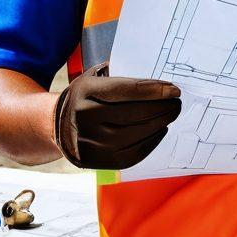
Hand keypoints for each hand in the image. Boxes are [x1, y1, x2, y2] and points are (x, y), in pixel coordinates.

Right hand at [52, 62, 181, 168]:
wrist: (60, 126)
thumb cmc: (86, 98)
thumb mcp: (94, 78)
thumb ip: (120, 75)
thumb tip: (157, 81)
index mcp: (86, 92)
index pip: (127, 90)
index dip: (154, 90)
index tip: (174, 89)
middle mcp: (86, 118)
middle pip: (135, 113)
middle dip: (162, 107)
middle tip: (177, 102)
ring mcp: (92, 142)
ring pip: (137, 134)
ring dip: (160, 123)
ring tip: (171, 114)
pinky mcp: (100, 161)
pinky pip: (134, 152)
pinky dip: (152, 141)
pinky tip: (160, 130)